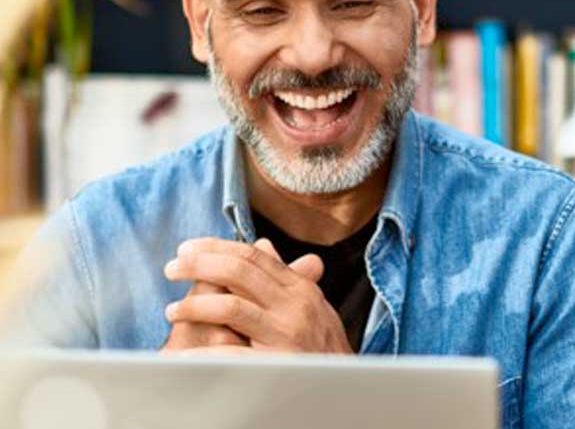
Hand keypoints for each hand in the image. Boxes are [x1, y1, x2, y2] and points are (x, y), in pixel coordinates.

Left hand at [163, 238, 352, 354]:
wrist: (347, 386)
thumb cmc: (324, 346)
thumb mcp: (311, 305)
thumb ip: (285, 276)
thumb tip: (261, 244)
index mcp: (300, 288)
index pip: (252, 256)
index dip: (215, 247)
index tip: (187, 248)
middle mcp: (295, 306)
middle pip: (239, 272)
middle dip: (198, 265)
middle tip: (171, 268)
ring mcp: (287, 334)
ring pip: (231, 307)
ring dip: (194, 306)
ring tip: (172, 311)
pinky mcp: (278, 364)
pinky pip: (232, 356)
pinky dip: (202, 357)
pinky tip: (181, 357)